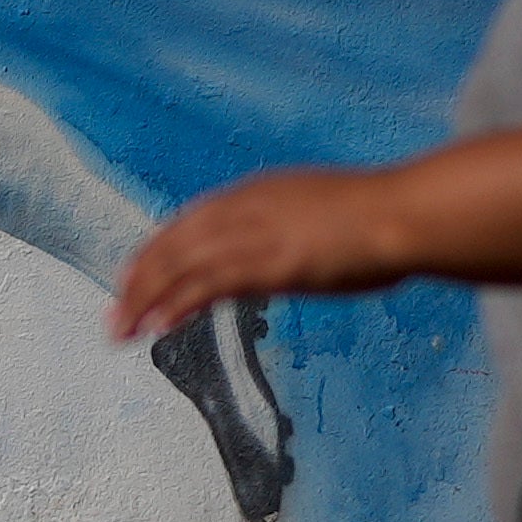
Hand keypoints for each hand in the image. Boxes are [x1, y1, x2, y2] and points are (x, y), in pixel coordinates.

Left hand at [112, 164, 415, 346]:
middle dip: (140, 277)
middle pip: (175, 242)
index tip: (136, 275)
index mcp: (259, 192)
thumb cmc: (382, 219)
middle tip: (115, 309)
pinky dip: (178, 303)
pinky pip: (210, 284)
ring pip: (182, 264)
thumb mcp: (322, 215)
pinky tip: (157, 324)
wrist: (406, 214)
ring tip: (120, 329)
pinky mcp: (271, 263)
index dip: (159, 250)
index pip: (191, 221)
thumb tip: (289, 251)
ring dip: (145, 297)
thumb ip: (293, 230)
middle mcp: (247, 208)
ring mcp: (257, 235)